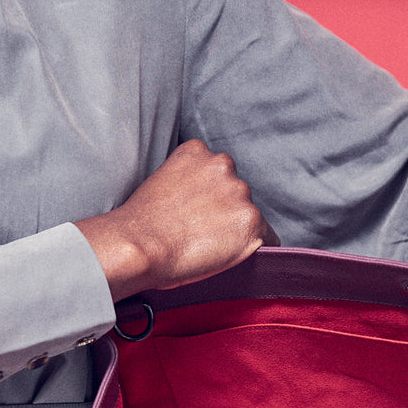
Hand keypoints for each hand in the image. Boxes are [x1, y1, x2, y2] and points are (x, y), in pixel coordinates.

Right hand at [75, 139, 278, 300]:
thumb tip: (198, 204)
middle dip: (224, 212)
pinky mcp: (250, 221)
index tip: (196, 215)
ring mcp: (239, 193)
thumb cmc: (139, 226)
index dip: (208, 199)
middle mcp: (223, 165)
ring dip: (236, 230)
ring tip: (207, 247)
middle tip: (199, 234)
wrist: (138, 246)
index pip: (217, 173)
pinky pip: (268, 238)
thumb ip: (186, 182)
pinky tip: (231, 256)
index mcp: (197, 151)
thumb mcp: (160, 184)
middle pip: (236, 192)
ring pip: (250, 216)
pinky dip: (255, 249)